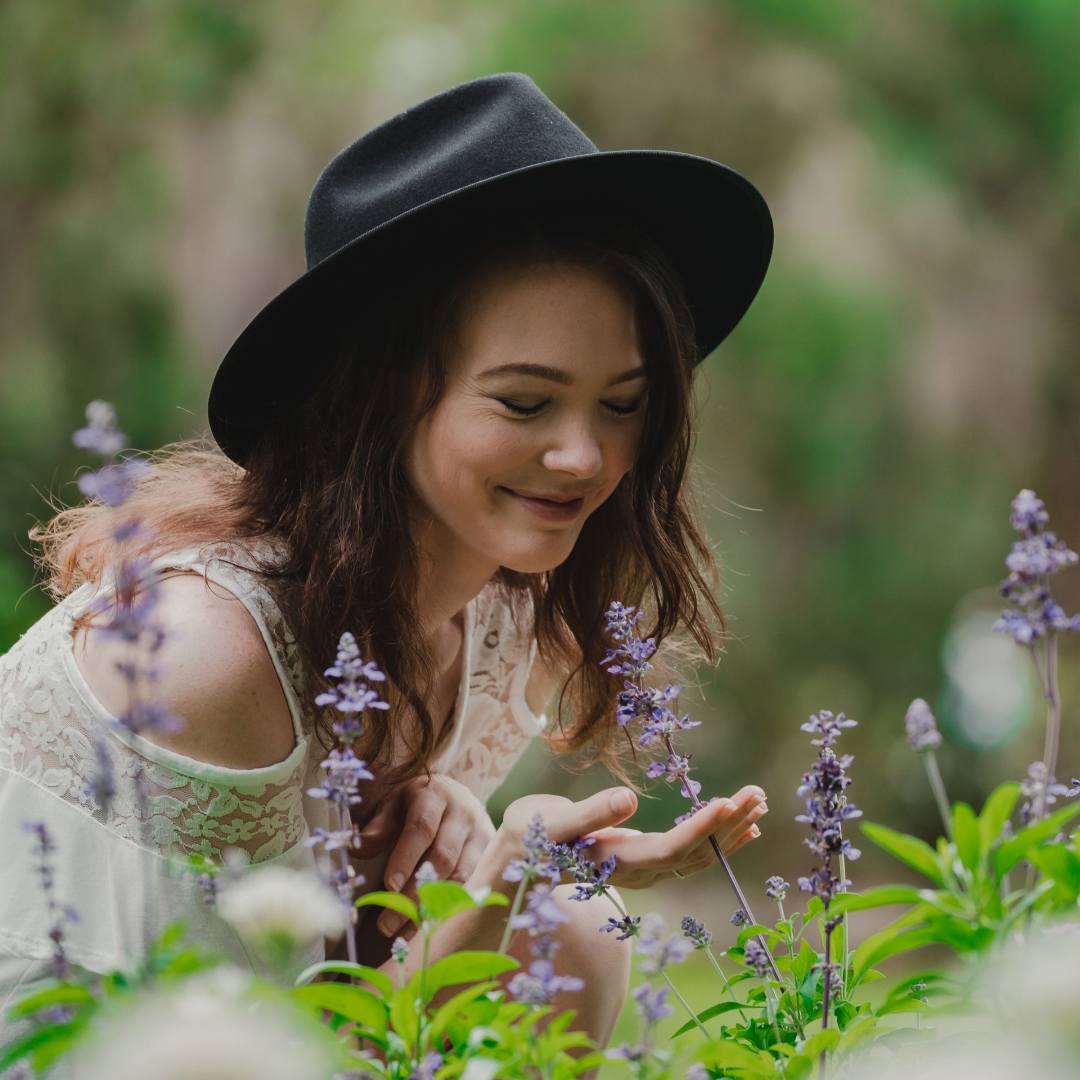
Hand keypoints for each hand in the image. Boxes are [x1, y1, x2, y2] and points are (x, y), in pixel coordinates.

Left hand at [358, 773, 495, 938]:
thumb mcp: (394, 806)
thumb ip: (379, 826)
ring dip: (431, 908)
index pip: (422, 827)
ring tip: (403, 932)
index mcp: (436, 795)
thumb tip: (358, 846)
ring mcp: (482, 835)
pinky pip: (472, 888)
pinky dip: (448, 912)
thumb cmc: (416, 805)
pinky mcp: (491, 856)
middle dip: (414, 893)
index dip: (406, 857)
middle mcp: (464, 813)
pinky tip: (426, 929)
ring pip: (461, 877)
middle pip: (442, 857)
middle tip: (386, 923)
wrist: (456, 799)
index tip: (388, 886)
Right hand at [498, 783, 766, 888]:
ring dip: (729, 831)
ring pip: (697, 855)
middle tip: (758, 793)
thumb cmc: (529, 838)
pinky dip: (716, 837)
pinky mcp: (642, 860)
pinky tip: (738, 823)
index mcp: (617, 862)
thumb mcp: (551, 821)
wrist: (517, 864)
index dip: (702, 828)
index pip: (671, 849)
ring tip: (759, 804)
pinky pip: (690, 853)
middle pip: (694, 853)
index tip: (729, 803)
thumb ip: (589, 813)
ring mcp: (642, 869)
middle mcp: (637, 872)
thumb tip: (628, 800)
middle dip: (728, 824)